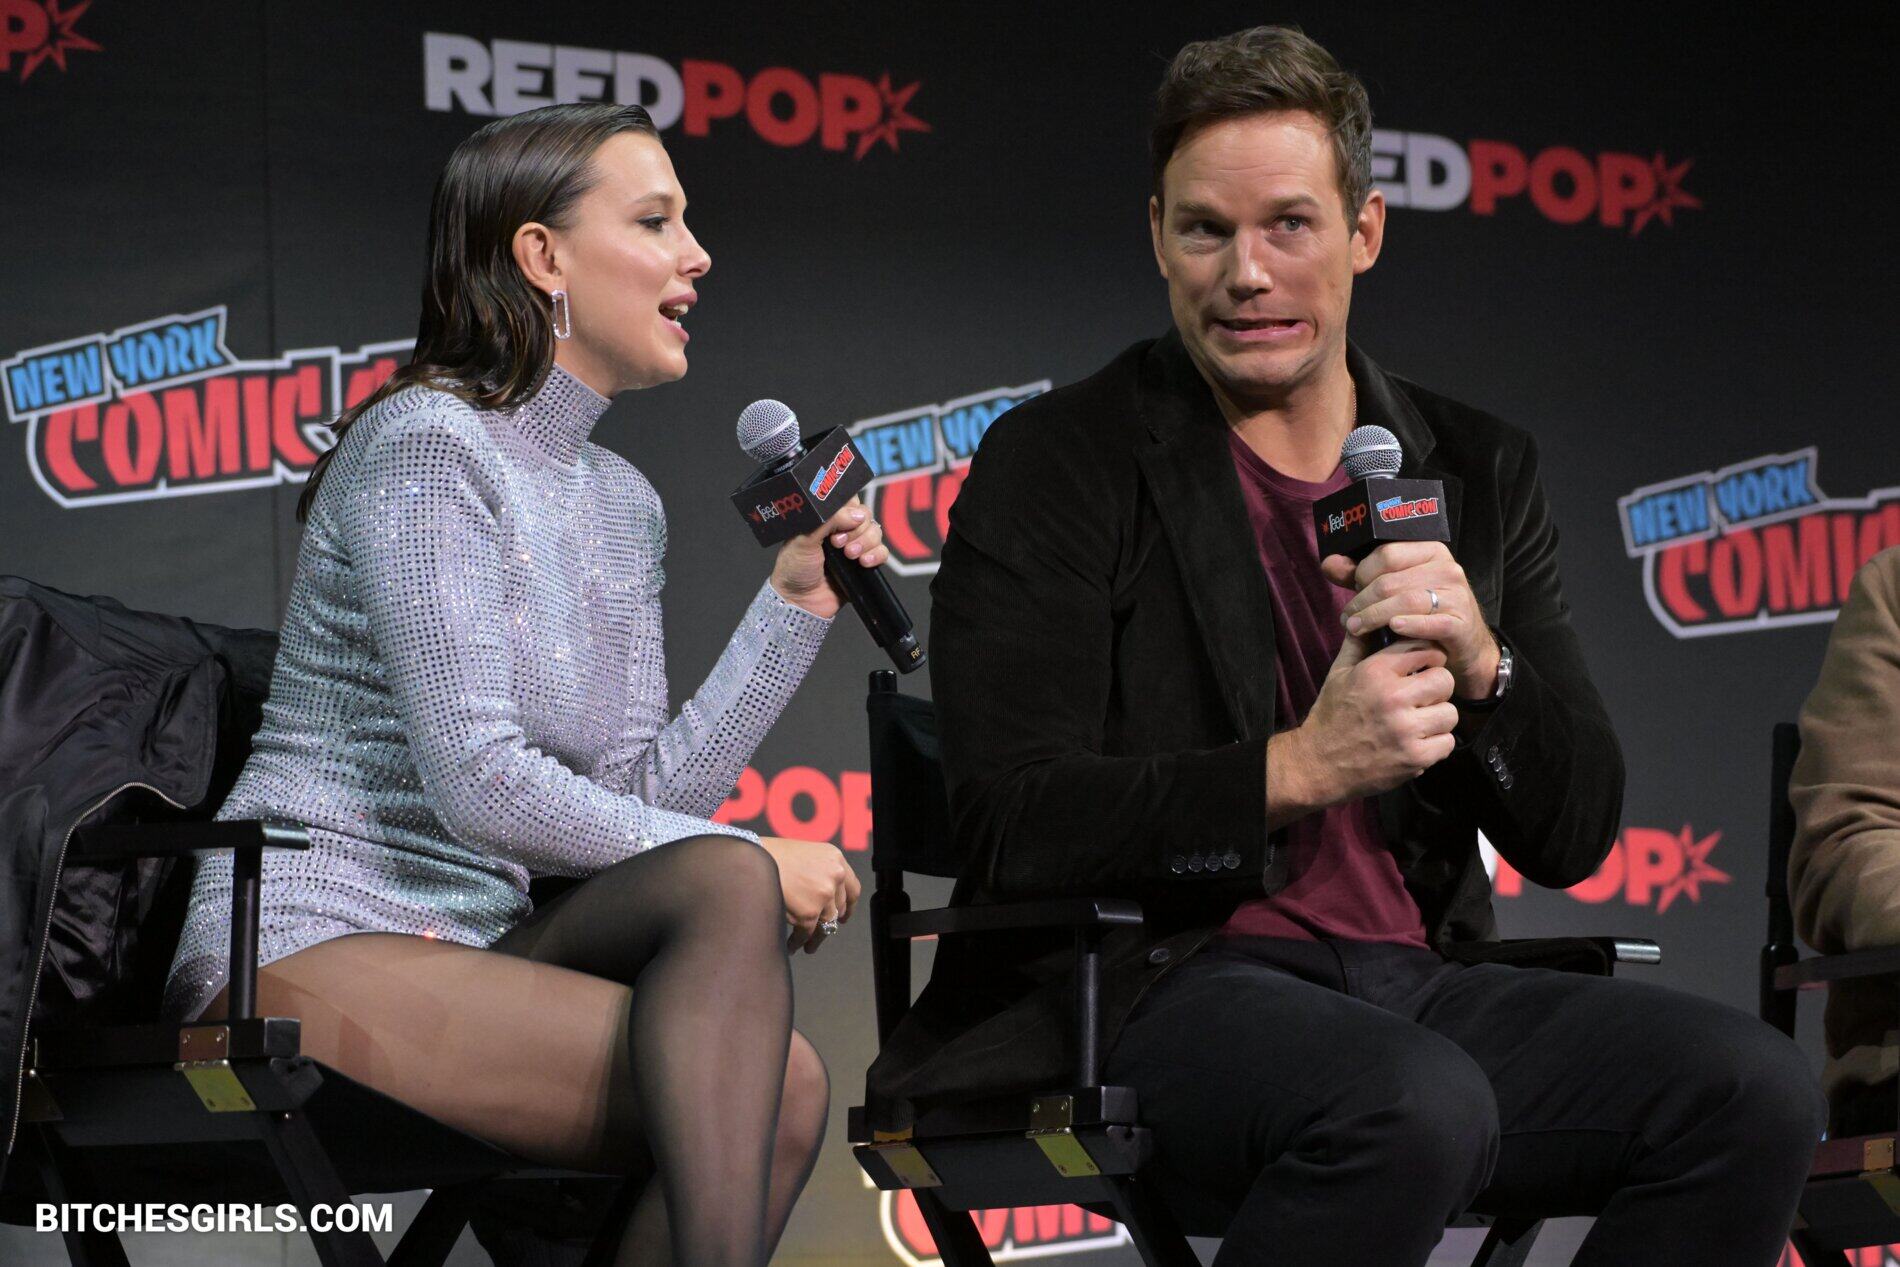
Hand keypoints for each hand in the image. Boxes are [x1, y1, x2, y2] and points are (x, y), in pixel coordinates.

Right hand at [757, 835, 861, 953]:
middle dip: (829, 923)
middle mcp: (834, 875)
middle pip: (838, 908)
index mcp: (835, 858)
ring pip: (825, 925)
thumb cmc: (768, 855)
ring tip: (808, 946)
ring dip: (816, 938)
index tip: (843, 917)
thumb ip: (817, 871)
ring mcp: (824, 894)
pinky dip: (799, 942)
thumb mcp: (802, 854)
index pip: (852, 888)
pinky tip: (792, 946)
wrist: (749, 859)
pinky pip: (807, 934)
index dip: (848, 906)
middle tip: (821, 932)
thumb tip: (820, 896)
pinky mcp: (809, 912)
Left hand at [770, 497, 888, 619]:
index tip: (842, 519)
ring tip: (850, 555)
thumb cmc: (795, 569)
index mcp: (826, 519)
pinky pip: (882, 552)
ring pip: (875, 532)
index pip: (847, 500)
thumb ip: (827, 521)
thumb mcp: (803, 539)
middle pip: (865, 515)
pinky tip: (863, 563)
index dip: (849, 507)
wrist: (801, 601)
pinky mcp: (865, 564)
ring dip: (865, 542)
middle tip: (838, 543)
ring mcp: (855, 546)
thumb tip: (856, 515)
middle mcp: (842, 529)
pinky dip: (876, 555)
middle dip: (855, 528)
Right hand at [1270, 633, 1458, 817]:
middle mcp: (1393, 697)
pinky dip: (1436, 745)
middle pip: (1444, 679)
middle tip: (1422, 697)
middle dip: (1436, 687)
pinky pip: (1448, 742)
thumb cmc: (1330, 716)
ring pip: (1450, 712)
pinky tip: (1418, 743)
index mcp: (1375, 672)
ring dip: (1437, 718)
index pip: (1424, 649)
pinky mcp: (1414, 757)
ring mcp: (1406, 729)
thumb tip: (1370, 619)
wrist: (1318, 764)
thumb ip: (1358, 644)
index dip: (1427, 658)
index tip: (1422, 668)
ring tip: (1419, 722)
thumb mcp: (1338, 673)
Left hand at [1321, 542, 1500, 699]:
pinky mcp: (1461, 622)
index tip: (1353, 589)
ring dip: (1374, 616)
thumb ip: (1361, 575)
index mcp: (1430, 551)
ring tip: (1356, 629)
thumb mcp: (1395, 589)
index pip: (1386, 554)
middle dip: (1362, 601)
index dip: (1362, 573)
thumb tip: (1328, 563)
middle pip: (1391, 581)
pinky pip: (1432, 622)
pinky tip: (1394, 629)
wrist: (1465, 645)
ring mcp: (1457, 595)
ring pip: (1406, 601)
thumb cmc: (1424, 613)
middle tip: (1347, 618)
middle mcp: (1446, 568)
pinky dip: (1410, 625)